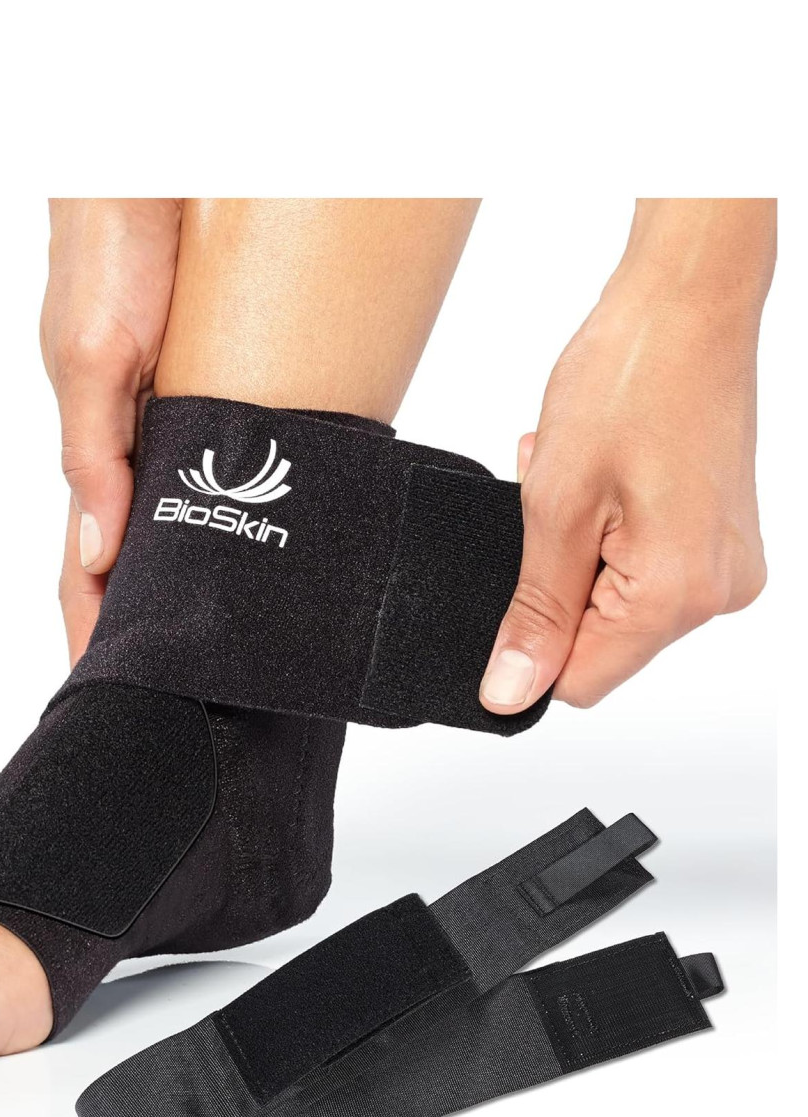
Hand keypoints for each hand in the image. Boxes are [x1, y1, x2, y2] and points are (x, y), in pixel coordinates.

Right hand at [40, 198, 180, 663]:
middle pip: (132, 563)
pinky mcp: (206, 396)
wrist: (154, 164)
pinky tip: (251, 553)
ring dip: (187, 586)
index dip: (93, 632)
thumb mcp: (91, 355)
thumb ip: (94, 454)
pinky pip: (212, 477)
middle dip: (143, 629)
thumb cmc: (109, 246)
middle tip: (178, 695)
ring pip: (176, 528)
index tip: (108, 698)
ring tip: (215, 649)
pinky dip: (222, 526)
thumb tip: (98, 553)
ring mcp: (167, 427)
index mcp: (91, 450)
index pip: (86, 569)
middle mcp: (130, 449)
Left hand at [480, 201, 772, 712]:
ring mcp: (727, 564)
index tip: (522, 579)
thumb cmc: (633, 376)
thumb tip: (511, 691)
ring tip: (584, 481)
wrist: (688, 301)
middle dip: (560, 582)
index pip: (579, 682)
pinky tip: (607, 479)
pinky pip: (646, 566)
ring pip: (618, 601)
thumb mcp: (555, 506)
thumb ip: (535, 612)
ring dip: (582, 552)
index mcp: (678, 594)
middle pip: (602, 642)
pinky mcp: (722, 538)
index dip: (533, 642)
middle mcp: (719, 591)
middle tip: (559, 506)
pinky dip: (611, 532)